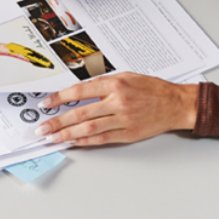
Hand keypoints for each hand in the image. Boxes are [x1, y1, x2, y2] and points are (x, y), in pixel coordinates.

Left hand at [36, 73, 199, 146]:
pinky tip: (73, 142)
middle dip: (57, 122)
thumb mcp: (127, 76)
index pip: (79, 91)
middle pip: (80, 114)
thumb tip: (79, 91)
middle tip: (42, 128)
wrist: (176, 104)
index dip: (59, 98)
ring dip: (67, 134)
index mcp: (115, 84)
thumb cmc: (152, 89)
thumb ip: (103, 83)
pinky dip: (85, 142)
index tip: (46, 104)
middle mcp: (117, 102)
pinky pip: (102, 139)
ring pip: (88, 129)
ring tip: (52, 138)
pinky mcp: (128, 134)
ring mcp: (123, 120)